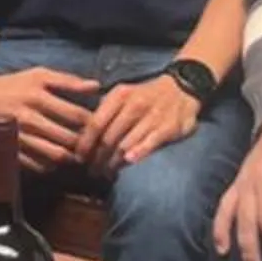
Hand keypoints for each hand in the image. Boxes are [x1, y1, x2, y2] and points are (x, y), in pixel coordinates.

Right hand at [0, 65, 98, 172]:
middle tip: (93, 146)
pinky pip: (37, 165)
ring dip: (70, 157)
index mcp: (38, 96)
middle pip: (68, 138)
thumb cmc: (11, 85)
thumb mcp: (38, 75)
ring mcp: (19, 137)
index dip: (93, 124)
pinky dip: (50, 165)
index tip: (100, 126)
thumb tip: (97, 86)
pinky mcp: (10, 150)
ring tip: (77, 155)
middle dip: (84, 144)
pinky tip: (55, 159)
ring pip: (54, 154)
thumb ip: (68, 81)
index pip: (77, 116)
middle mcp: (28, 117)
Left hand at [81, 73, 198, 173]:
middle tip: (92, 171)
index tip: (79, 158)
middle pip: (108, 137)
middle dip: (97, 158)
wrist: (182, 87)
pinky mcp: (168, 127)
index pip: (95, 123)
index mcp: (119, 95)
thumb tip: (82, 133)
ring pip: (126, 144)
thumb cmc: (146, 96)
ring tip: (107, 173)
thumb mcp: (124, 94)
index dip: (85, 143)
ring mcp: (152, 116)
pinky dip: (138, 153)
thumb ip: (105, 110)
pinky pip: (149, 143)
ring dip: (113, 162)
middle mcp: (134, 104)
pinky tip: (128, 162)